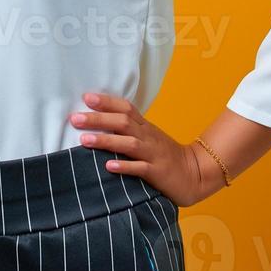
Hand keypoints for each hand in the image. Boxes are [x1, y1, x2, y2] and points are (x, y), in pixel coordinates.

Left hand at [71, 92, 216, 207]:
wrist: (195, 173)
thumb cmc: (165, 155)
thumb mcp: (149, 137)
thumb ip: (129, 129)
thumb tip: (99, 122)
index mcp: (145, 127)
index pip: (126, 108)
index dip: (107, 102)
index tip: (86, 98)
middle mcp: (148, 137)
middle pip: (123, 123)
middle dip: (98, 119)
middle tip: (75, 118)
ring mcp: (153, 154)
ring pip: (129, 144)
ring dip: (106, 141)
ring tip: (85, 140)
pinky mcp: (158, 173)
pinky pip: (140, 169)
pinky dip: (125, 166)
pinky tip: (109, 166)